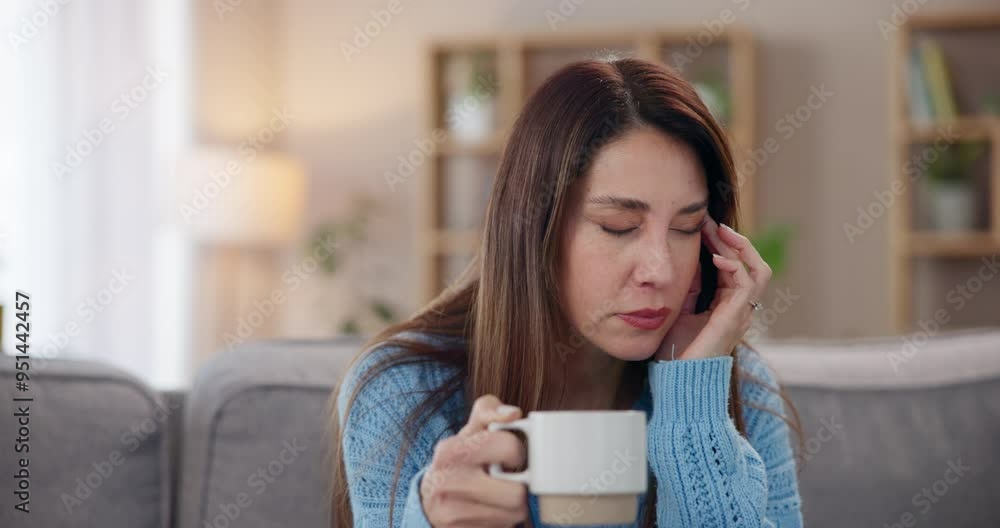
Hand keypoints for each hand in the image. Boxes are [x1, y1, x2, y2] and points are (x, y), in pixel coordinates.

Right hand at [421, 395, 528, 527]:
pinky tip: (491, 510)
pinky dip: (503, 520)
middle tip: (510, 479)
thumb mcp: (469, 430)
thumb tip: (513, 413)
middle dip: (521, 486)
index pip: (509, 447)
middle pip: (517, 494)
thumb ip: (490, 411)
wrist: (430, 498)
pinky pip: (503, 527)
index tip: (510, 456)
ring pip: (514, 514)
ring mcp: (451, 512)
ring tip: (500, 495)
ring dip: (514, 506)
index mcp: (450, 450)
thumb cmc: (459, 460)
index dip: (519, 452)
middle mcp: (447, 481)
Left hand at [655, 215, 771, 360]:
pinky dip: (736, 267)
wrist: (677, 378)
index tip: (703, 226)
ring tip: (720, 232)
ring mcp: (742, 314)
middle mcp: (740, 309)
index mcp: (727, 306)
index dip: (722, 246)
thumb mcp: (680, 308)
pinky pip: (748, 285)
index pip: (735, 268)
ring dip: (740, 248)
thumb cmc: (676, 350)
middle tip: (711, 222)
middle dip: (733, 241)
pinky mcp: (736, 318)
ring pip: (757, 271)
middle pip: (751, 265)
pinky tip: (717, 258)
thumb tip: (688, 258)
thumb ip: (689, 286)